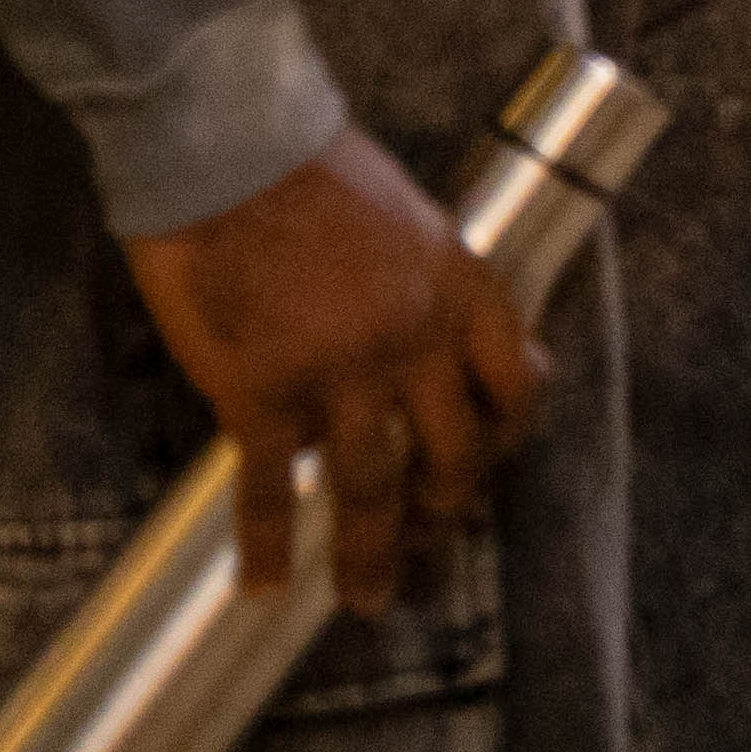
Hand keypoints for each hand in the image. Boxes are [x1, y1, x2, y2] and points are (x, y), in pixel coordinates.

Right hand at [126, 130, 536, 609]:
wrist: (234, 154)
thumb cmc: (319, 177)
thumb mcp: (419, 224)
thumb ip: (441, 293)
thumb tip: (460, 353)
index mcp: (463, 290)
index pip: (516, 384)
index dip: (506, 438)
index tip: (488, 467)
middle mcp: (416, 340)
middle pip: (451, 452)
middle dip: (447, 509)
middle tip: (431, 544)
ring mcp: (341, 374)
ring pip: (372, 486)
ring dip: (372, 551)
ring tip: (371, 597)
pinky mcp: (262, 393)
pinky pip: (269, 487)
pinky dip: (265, 545)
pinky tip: (264, 586)